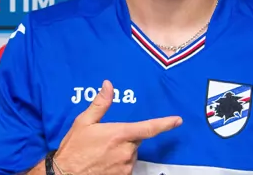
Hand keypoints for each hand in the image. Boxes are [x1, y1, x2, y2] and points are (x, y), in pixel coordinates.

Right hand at [53, 80, 181, 174]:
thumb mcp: (84, 122)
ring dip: (122, 152)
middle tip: (107, 140)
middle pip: (136, 141)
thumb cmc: (73, 149)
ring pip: (131, 155)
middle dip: (126, 138)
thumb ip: (100, 103)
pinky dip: (119, 164)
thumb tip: (108, 85)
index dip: (165, 124)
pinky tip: (104, 163)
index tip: (178, 120)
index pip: (149, 128)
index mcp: (120, 135)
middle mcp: (126, 152)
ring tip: (102, 153)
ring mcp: (125, 168)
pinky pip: (126, 167)